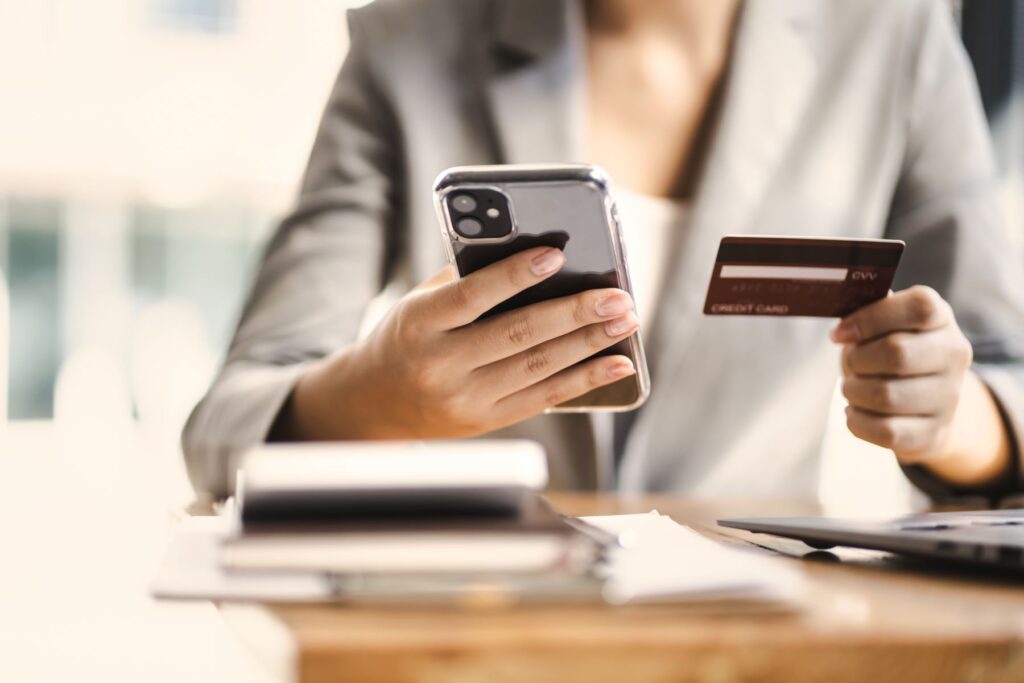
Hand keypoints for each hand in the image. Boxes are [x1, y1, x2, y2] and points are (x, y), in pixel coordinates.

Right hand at [285, 247, 638, 439]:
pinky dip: (585, 380)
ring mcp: (464, 399)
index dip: (515, 275)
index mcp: (419, 324)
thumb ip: (466, 280)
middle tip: (617, 296)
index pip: (472, 296)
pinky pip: (544, 397)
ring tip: (624, 320)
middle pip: (517, 334)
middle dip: (574, 313)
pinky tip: (617, 363)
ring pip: (538, 367)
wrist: (374, 402)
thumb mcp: (418, 302)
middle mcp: (440, 364)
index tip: (557, 254)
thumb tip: (533, 253)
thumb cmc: (407, 337)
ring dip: (589, 343)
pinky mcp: (485, 421)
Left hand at [831, 285, 973, 461]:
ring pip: (886, 396)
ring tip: (851, 388)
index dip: (869, 318)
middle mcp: (954, 354)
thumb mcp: (882, 324)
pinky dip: (858, 421)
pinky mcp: (935, 432)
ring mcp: (950, 397)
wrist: (925, 400)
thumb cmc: (891, 352)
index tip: (839, 334)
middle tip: (850, 364)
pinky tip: (854, 412)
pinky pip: (887, 431)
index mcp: (941, 318)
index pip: (918, 307)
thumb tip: (845, 330)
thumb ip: (866, 313)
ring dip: (853, 392)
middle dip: (857, 360)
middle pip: (896, 352)